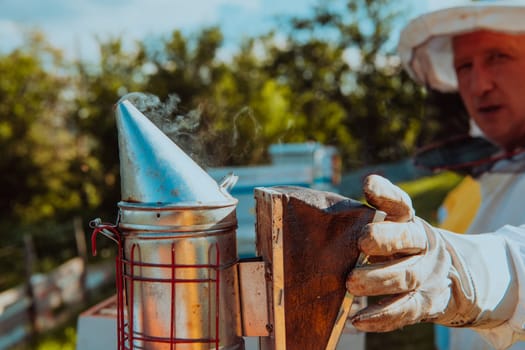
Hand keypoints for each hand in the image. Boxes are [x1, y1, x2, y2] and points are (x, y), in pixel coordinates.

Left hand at [346, 175, 517, 331]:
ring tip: (350, 284)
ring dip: (378, 280)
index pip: (400, 204)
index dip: (386, 194)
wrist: (449, 278)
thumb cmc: (398, 250)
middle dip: (387, 238)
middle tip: (362, 242)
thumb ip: (361, 225)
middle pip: (408, 238)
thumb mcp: (388, 232)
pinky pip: (406, 310)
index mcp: (407, 222)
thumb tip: (317, 218)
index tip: (368, 185)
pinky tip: (360, 321)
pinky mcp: (427, 303)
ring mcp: (426, 274)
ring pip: (407, 276)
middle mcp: (420, 245)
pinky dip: (383, 317)